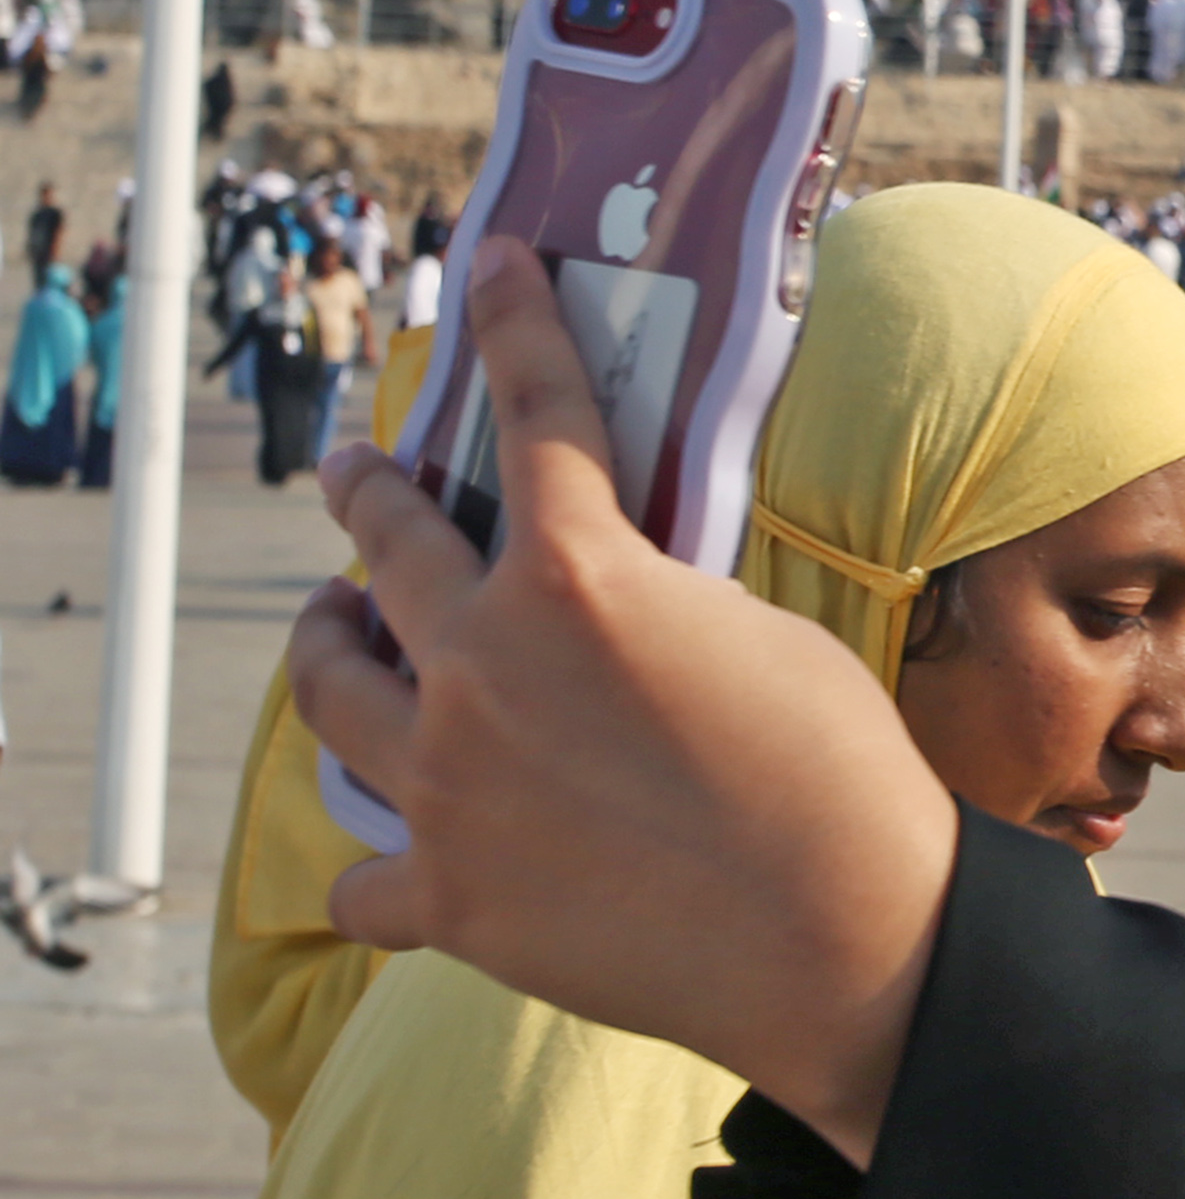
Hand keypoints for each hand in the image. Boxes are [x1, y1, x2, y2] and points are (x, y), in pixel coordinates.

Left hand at [287, 237, 951, 1163]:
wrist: (843, 934)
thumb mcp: (761, 635)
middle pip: (387, 546)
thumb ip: (659, 602)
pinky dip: (380, 860)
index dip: (513, 321)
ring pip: (328, 694)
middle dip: (371, 490)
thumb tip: (614, 612)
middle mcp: (482, 668)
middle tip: (361, 470)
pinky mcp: (447, 900)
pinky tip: (397, 855)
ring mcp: (447, 789)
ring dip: (328, 648)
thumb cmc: (835, 772)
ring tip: (336, 634)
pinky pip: (362, 877)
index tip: (493, 264)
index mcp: (578, 580)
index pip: (537, 413)